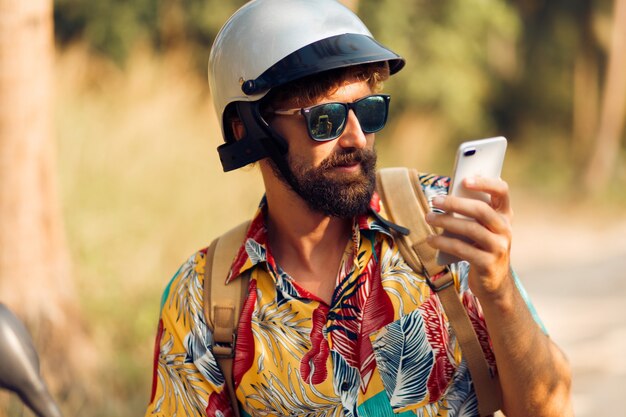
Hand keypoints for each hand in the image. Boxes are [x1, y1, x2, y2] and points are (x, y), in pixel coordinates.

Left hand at [425, 176, 513, 299]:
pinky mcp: (488, 264)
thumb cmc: (481, 247)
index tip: (465, 179)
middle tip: (435, 200)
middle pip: (481, 210)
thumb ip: (471, 213)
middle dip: (455, 203)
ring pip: (470, 229)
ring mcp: (499, 247)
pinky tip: (431, 239)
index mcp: (505, 215)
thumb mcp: (481, 228)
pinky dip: (443, 242)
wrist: (494, 282)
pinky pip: (462, 249)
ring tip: (429, 217)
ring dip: (445, 221)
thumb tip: (446, 198)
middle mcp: (506, 229)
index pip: (502, 191)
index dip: (485, 183)